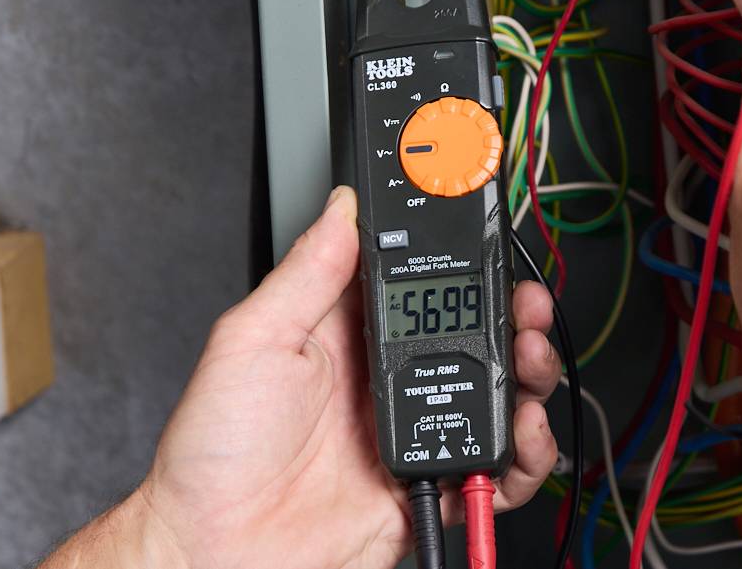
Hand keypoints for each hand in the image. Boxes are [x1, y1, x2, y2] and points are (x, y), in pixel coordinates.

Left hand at [107, 187, 561, 568]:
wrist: (216, 551)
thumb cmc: (212, 456)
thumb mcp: (250, 342)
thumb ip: (305, 274)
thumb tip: (340, 208)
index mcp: (343, 340)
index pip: (417, 287)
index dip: (459, 266)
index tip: (488, 248)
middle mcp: (382, 385)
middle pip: (471, 340)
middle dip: (511, 319)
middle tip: (525, 311)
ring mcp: (407, 437)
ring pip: (493, 399)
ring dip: (526, 380)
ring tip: (529, 366)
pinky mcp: (426, 489)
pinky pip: (494, 473)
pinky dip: (524, 458)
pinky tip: (521, 437)